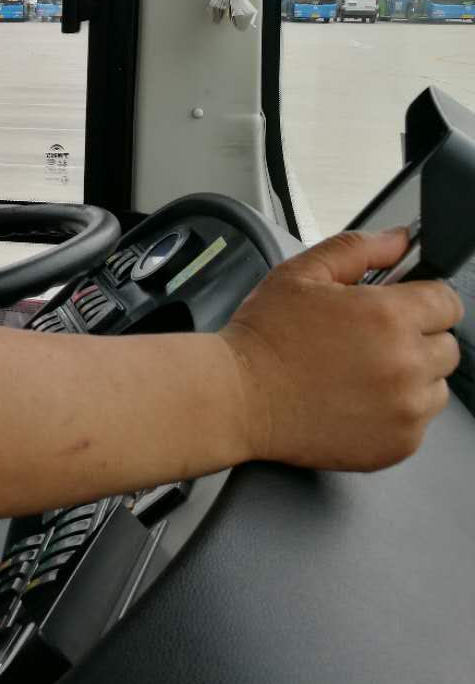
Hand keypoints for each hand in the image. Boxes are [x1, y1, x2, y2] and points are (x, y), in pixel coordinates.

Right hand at [219, 228, 462, 471]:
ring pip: (436, 386)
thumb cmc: (262, 339)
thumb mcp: (299, 275)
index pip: (447, 302)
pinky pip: (417, 423)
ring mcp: (406, 409)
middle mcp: (406, 364)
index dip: (420, 301)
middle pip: (446, 346)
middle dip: (414, 340)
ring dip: (409, 379)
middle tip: (366, 343)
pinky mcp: (398, 444)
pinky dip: (394, 414)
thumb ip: (356, 249)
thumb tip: (398, 239)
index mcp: (388, 316)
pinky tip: (354, 401)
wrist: (237, 399)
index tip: (397, 310)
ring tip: (357, 375)